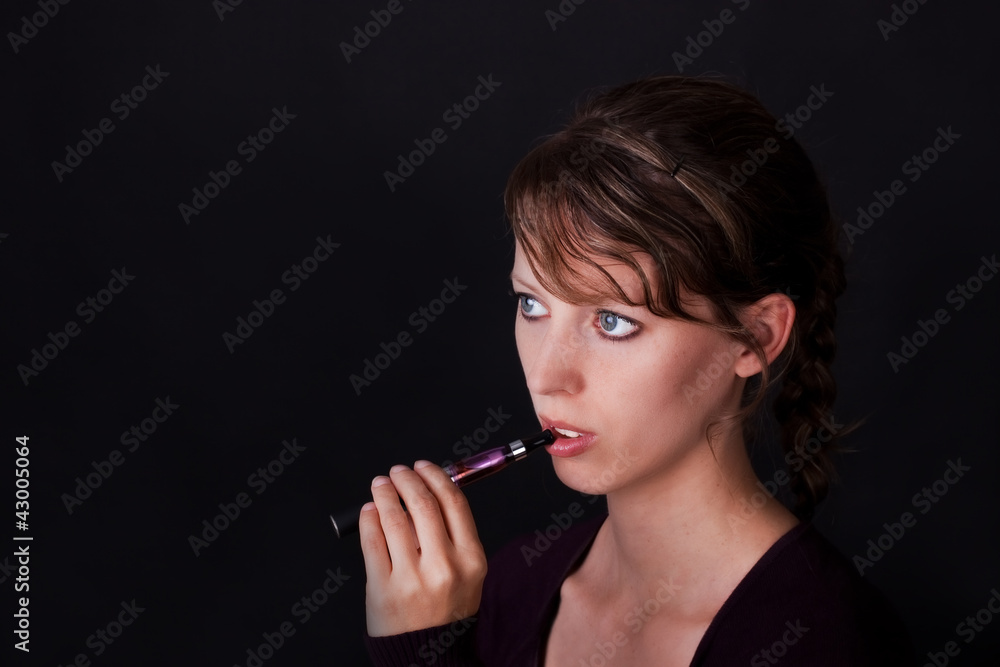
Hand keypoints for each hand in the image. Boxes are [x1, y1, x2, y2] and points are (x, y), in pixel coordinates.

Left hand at [360, 460, 487, 636]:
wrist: (429, 654)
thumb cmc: (446, 609)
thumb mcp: (467, 573)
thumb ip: (452, 535)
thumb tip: (424, 492)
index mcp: (471, 559)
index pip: (454, 503)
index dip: (436, 477)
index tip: (423, 466)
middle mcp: (444, 567)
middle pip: (424, 505)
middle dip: (407, 480)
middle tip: (398, 471)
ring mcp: (412, 578)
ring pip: (395, 519)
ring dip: (384, 493)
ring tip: (380, 485)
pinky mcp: (383, 588)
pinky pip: (372, 542)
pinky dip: (368, 519)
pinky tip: (368, 511)